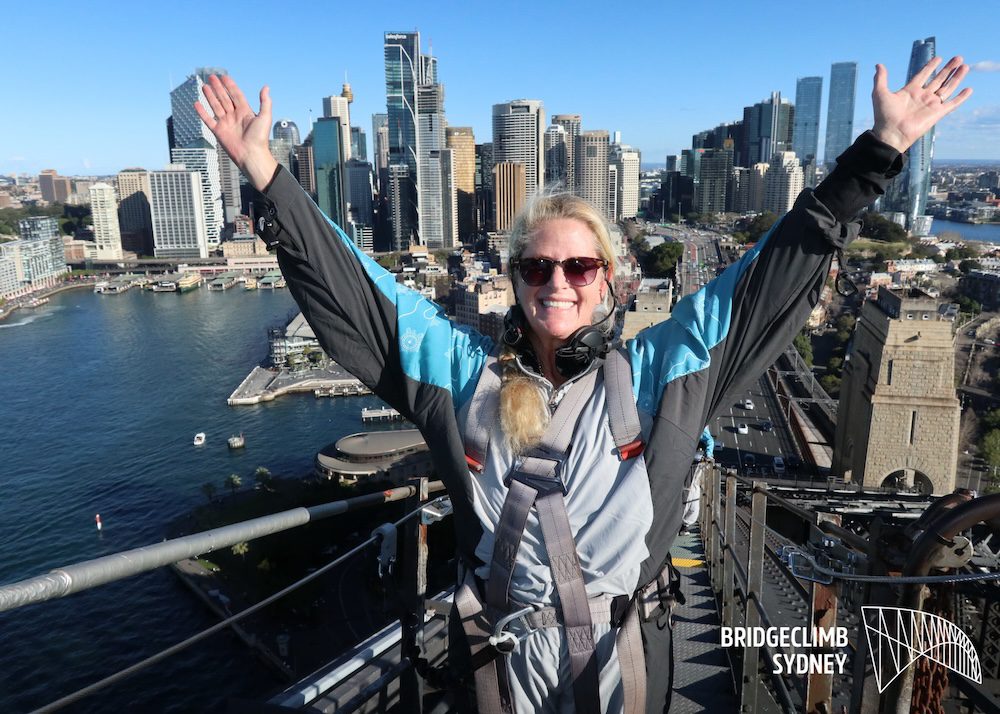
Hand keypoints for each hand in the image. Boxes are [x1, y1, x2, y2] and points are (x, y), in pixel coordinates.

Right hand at [194, 75, 277, 190]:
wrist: (251, 155)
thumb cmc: (260, 138)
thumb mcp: (265, 117)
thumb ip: (265, 102)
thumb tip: (266, 87)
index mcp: (245, 112)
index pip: (236, 95)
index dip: (230, 86)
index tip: (224, 77)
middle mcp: (235, 116)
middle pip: (224, 98)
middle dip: (218, 88)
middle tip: (212, 77)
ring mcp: (226, 123)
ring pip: (216, 106)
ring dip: (210, 96)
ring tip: (204, 86)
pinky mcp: (218, 131)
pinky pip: (208, 120)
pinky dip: (202, 112)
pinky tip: (197, 103)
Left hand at [872, 55, 972, 153]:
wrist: (891, 133)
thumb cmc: (884, 116)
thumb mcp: (879, 93)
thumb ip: (880, 78)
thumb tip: (878, 65)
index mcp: (910, 91)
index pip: (923, 75)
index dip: (930, 66)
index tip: (939, 58)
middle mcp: (922, 96)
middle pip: (938, 79)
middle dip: (948, 69)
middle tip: (958, 57)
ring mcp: (930, 105)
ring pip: (947, 88)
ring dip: (956, 77)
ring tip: (964, 66)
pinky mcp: (937, 113)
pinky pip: (952, 104)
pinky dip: (961, 97)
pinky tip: (969, 89)